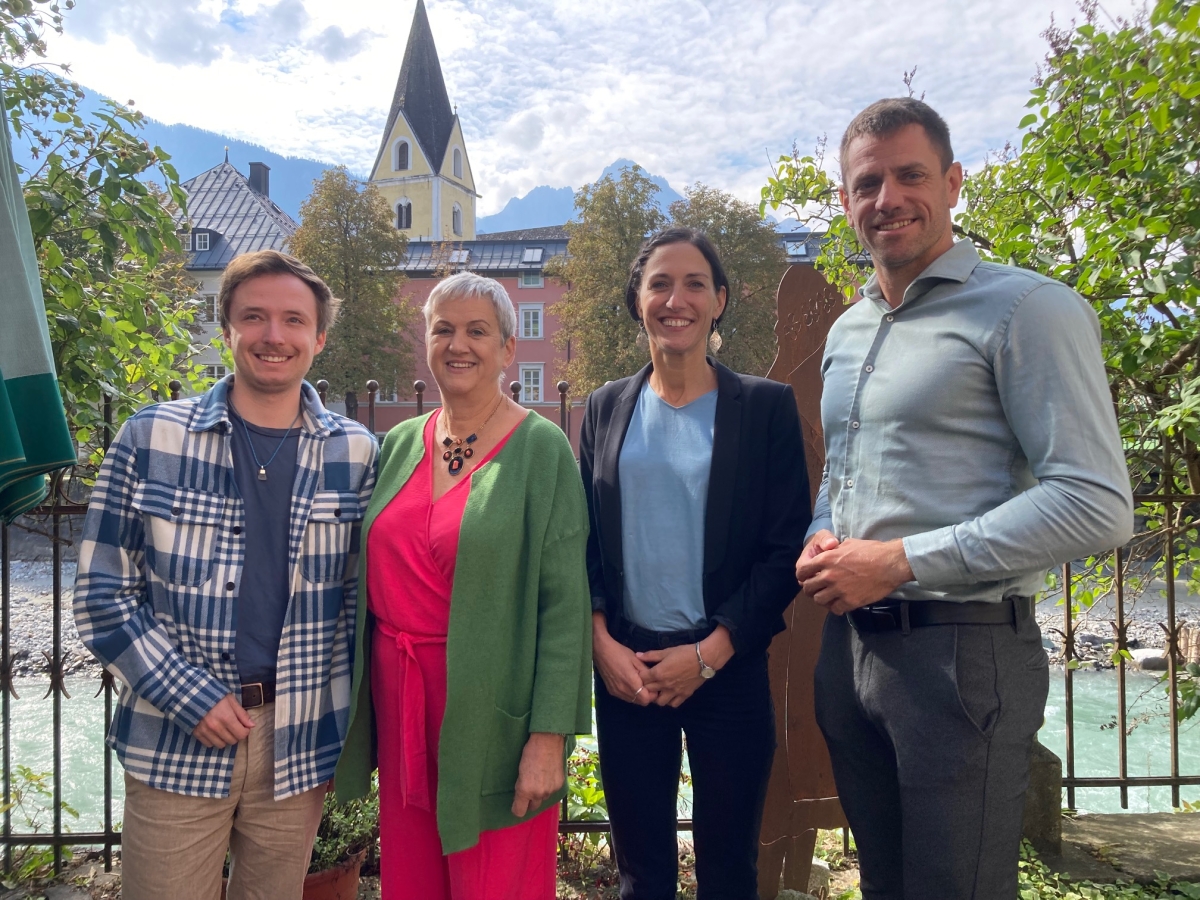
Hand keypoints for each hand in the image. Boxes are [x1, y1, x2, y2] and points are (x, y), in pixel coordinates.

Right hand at [192, 694, 253, 748]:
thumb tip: (252, 725)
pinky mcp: (197, 733)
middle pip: (232, 741)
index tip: (243, 726)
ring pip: (221, 745)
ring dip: (225, 739)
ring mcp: (206, 731)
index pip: (241, 734)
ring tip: (224, 729)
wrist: (192, 694)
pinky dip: (213, 740)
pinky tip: (214, 732)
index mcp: (226, 717)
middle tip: (233, 727)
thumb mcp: (230, 700)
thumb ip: (242, 714)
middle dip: (236, 735)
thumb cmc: (214, 695)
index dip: (245, 731)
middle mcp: (216, 727)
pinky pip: (209, 744)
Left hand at [511, 733, 565, 817]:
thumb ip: (520, 787)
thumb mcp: (519, 771)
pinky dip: (550, 786)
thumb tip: (521, 795)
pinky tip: (548, 775)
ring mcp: (550, 790)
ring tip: (540, 778)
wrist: (548, 742)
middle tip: (529, 789)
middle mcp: (538, 794)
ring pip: (543, 799)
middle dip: (530, 801)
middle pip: (532, 808)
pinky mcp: (559, 785)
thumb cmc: (529, 753)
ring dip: (541, 793)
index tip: (517, 803)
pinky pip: (552, 791)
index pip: (519, 812)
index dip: (517, 808)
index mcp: (525, 790)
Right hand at [593, 613, 657, 705]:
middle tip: (648, 684)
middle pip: (641, 702)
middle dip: (647, 696)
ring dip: (639, 695)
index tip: (654, 685)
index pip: (646, 699)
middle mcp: (623, 690)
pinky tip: (630, 683)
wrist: (601, 651)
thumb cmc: (620, 653)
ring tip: (639, 683)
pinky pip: (625, 697)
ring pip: (633, 701)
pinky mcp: (611, 691)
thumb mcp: (636, 660)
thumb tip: (654, 681)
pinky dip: (631, 694)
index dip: (652, 694)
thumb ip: (646, 672)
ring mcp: (616, 692)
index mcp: (631, 682)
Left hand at [638, 626, 733, 707]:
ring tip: (659, 690)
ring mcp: (674, 692)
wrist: (704, 659)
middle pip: (648, 691)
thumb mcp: (667, 651)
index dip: (640, 676)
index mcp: (658, 673)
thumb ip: (651, 655)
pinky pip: (673, 704)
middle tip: (649, 682)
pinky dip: (670, 701)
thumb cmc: (685, 652)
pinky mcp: (684, 695)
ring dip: (657, 697)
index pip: (642, 679)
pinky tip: (670, 694)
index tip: (642, 673)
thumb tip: (638, 655)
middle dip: (646, 687)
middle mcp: (664, 685)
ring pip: (660, 702)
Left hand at [796, 537, 913, 614]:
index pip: (802, 571)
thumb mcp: (848, 544)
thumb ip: (833, 552)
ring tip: (829, 596)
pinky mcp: (850, 601)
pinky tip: (840, 603)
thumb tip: (828, 553)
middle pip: (808, 588)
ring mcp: (839, 590)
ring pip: (819, 600)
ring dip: (822, 599)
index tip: (807, 578)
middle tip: (818, 589)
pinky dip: (836, 608)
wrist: (891, 564)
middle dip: (811, 588)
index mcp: (826, 559)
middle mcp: (829, 575)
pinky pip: (835, 609)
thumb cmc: (872, 550)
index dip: (802, 575)